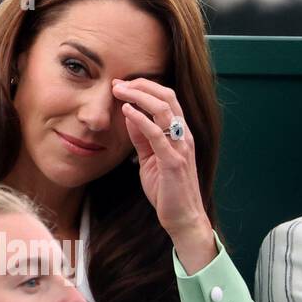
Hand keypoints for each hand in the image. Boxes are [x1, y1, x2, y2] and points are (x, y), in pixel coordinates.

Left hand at [115, 78, 215, 271]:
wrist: (182, 218)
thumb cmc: (167, 190)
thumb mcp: (149, 159)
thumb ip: (141, 138)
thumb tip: (129, 116)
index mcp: (180, 133)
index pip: (167, 99)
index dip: (145, 87)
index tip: (122, 84)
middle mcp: (183, 135)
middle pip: (167, 97)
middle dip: (141, 86)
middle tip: (118, 83)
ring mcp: (180, 147)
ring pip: (164, 110)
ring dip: (139, 97)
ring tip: (119, 91)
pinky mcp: (173, 162)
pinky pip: (156, 134)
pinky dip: (140, 120)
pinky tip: (126, 112)